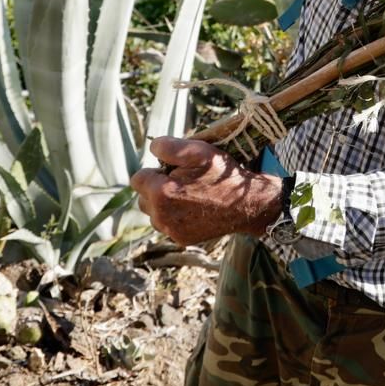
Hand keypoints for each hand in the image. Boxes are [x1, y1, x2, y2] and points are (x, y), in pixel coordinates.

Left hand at [129, 137, 283, 246]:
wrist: (247, 204)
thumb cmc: (222, 175)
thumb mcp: (198, 151)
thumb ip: (167, 146)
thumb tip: (152, 148)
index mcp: (160, 193)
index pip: (137, 179)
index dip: (156, 171)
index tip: (174, 170)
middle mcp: (160, 216)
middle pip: (143, 198)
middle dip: (157, 188)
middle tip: (183, 181)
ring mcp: (171, 230)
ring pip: (154, 214)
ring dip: (164, 204)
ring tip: (189, 195)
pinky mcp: (182, 239)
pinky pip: (168, 225)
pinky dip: (176, 217)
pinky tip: (195, 208)